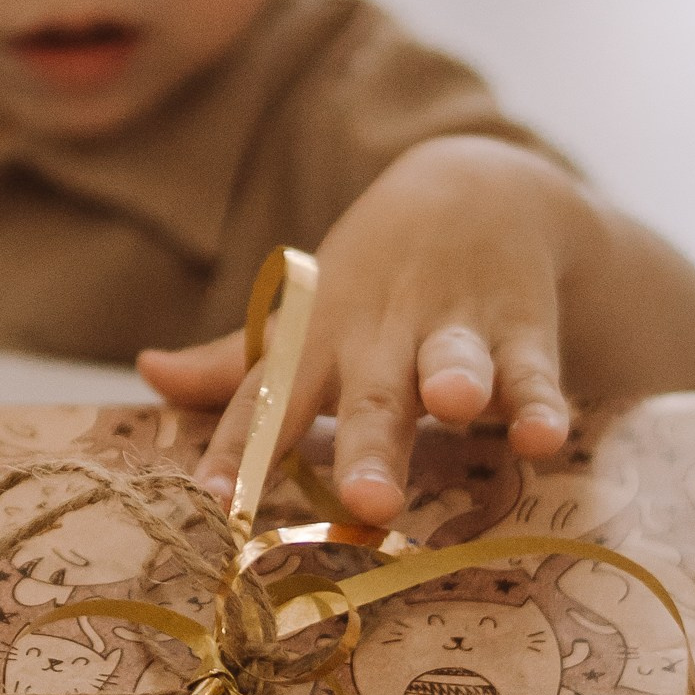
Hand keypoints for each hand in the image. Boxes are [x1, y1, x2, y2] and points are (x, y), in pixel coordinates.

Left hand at [137, 137, 583, 528]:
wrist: (478, 189)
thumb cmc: (375, 280)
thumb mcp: (308, 316)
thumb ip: (236, 365)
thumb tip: (148, 373)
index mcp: (321, 343)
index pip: (270, 401)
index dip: (238, 451)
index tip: (211, 506)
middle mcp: (384, 338)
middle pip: (373, 397)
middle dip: (371, 446)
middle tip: (369, 500)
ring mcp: (454, 331)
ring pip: (454, 363)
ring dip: (457, 381)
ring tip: (456, 406)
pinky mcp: (521, 328)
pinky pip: (533, 371)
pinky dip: (541, 401)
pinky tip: (547, 437)